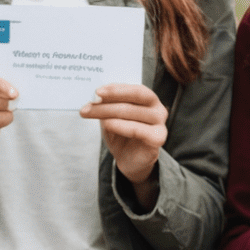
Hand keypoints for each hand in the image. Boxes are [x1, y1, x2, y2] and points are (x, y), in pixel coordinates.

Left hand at [81, 83, 169, 209]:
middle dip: (110, 99)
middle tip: (89, 103)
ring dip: (109, 112)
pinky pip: (138, 129)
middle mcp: (158, 109)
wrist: (129, 160)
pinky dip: (121, 125)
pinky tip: (107, 125)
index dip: (117, 89)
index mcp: (149, 100)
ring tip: (91, 114)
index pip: (136, 89)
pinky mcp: (158, 138)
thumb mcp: (111, 116)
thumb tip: (97, 96)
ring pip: (134, 112)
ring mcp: (160, 124)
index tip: (97, 91)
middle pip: (136, 97)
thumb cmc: (121, 134)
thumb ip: (108, 105)